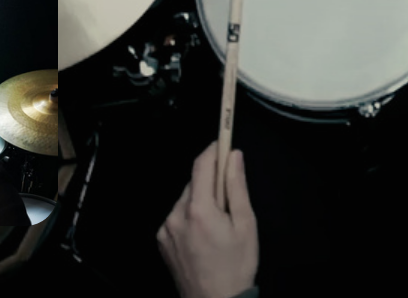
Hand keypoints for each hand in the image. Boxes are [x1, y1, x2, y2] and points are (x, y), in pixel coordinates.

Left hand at [157, 144, 258, 297]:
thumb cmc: (235, 266)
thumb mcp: (245, 224)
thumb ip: (237, 187)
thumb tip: (234, 157)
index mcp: (198, 210)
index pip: (201, 165)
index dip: (214, 149)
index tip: (224, 141)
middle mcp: (176, 216)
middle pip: (194, 182)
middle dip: (212, 181)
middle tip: (231, 197)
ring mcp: (166, 229)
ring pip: (186, 199)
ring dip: (202, 200)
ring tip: (220, 223)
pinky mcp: (162, 240)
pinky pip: (178, 215)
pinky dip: (191, 215)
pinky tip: (206, 234)